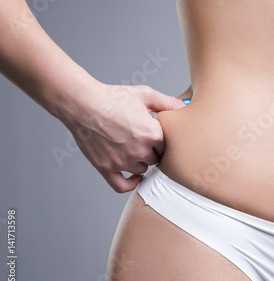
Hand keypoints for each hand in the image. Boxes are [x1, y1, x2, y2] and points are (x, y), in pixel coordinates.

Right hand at [61, 82, 185, 192]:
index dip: (162, 140)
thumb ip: (168, 102)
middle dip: (152, 150)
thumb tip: (184, 107)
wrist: (82, 103)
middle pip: (156, 159)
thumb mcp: (145, 94)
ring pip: (141, 169)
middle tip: (143, 140)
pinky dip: (131, 183)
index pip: (168, 146)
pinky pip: (123, 186)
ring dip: (140, 162)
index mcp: (153, 134)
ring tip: (133, 148)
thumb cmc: (113, 97)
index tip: (156, 134)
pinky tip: (134, 175)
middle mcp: (140, 151)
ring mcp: (123, 161)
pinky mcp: (106, 168)